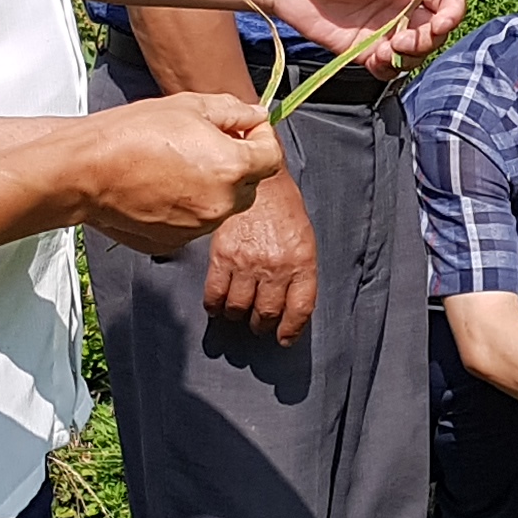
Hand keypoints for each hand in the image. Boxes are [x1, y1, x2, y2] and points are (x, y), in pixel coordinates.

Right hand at [68, 94, 280, 256]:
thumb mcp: (189, 106)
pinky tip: (162, 184)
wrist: (84, 171)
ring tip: (177, 162)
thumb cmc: (130, 135)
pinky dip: (189, 204)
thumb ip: (233, 111)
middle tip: (208, 142)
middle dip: (239, 162)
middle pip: (251, 184)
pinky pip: (196, 220)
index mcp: (232, 167)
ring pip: (222, 204)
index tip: (244, 127)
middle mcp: (221, 203)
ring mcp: (199, 227)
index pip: (272, 155)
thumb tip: (255, 116)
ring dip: (213, 185)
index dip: (261, 136)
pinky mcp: (175, 241)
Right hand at [199, 169, 318, 340]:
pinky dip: (214, 306)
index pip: (299, 309)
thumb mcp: (303, 238)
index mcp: (302, 262)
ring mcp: (247, 263)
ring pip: (238, 308)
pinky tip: (216, 306)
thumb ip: (298, 269)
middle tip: (258, 325)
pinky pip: (215, 294)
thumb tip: (289, 302)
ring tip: (238, 313)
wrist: (258, 179)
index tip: (284, 338)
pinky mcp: (222, 257)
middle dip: (261, 325)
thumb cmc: (283, 207)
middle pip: (266, 313)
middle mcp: (275, 267)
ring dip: (237, 316)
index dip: (291, 330)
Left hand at [266, 0, 464, 73]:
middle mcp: (403, 6)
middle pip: (435, 31)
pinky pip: (388, 67)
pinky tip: (376, 60)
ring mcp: (385, 29)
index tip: (440, 23)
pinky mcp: (365, 49)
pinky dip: (389, 69)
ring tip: (384, 51)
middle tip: (403, 39)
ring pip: (415, 53)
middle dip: (427, 39)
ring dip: (408, 56)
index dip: (451, 13)